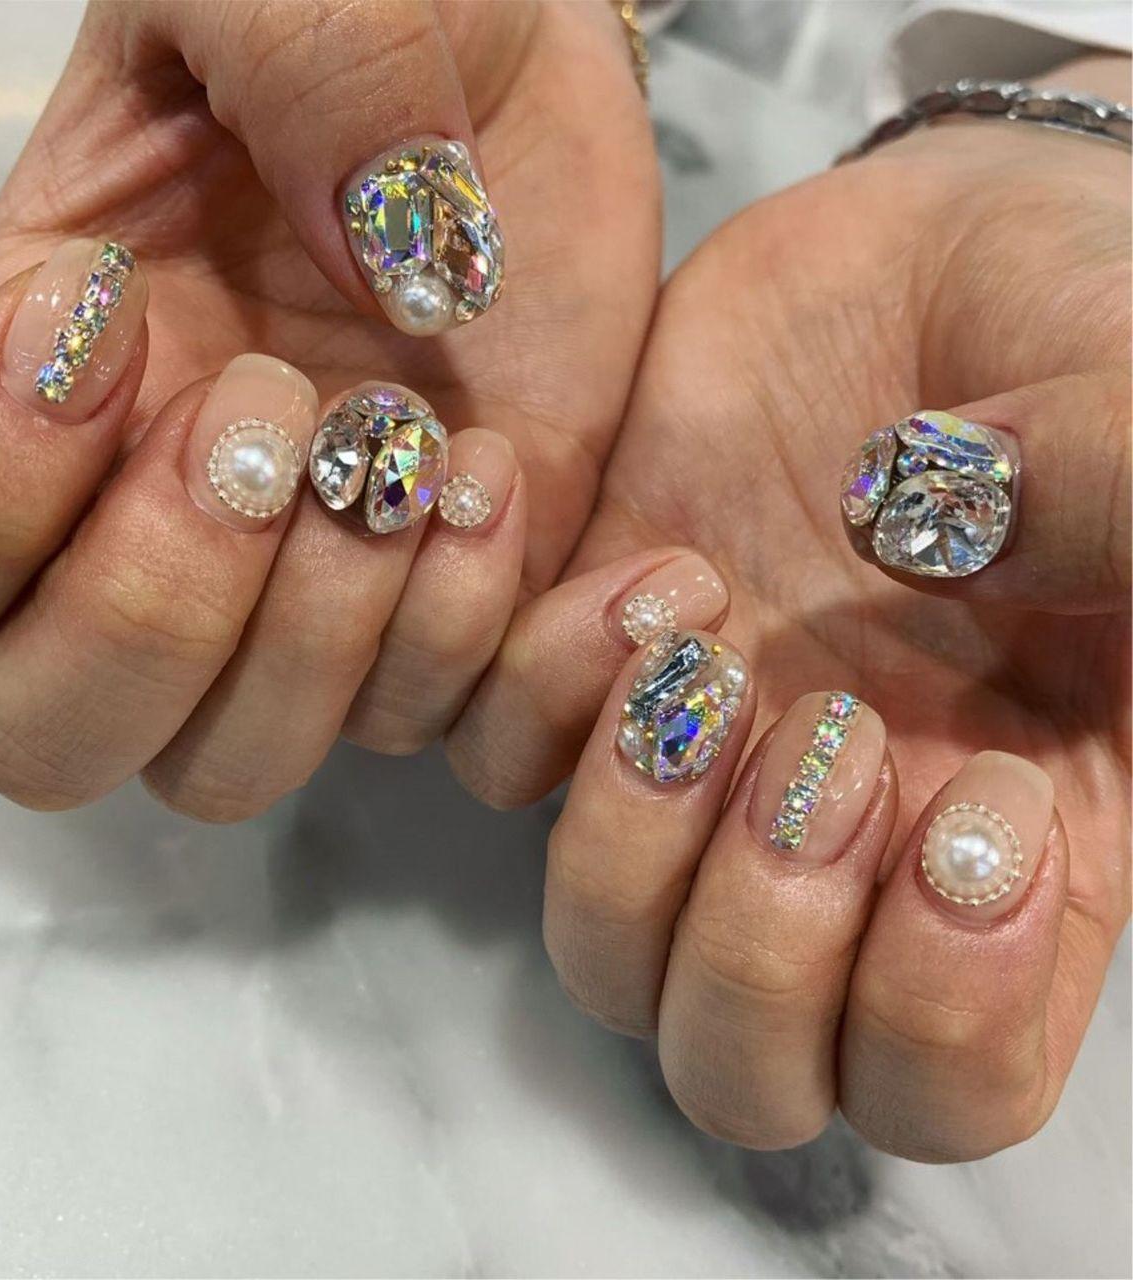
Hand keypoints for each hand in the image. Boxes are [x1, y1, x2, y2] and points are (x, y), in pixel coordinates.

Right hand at [0, 0, 658, 816]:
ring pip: (222, 764)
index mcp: (44, 389)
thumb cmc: (376, 5)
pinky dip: (459, 632)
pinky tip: (504, 473)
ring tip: (409, 440)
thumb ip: (295, 75)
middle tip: (270, 413)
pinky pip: (413, 722)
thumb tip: (383, 287)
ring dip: (314, 638)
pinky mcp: (439, 608)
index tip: (107, 313)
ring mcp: (299, 592)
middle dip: (151, 608)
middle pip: (38, 732)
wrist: (529, 72)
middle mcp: (148, 528)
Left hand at [449, 105, 1130, 1158]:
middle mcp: (836, 845)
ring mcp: (696, 756)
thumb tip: (927, 544)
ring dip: (627, 834)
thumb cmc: (1086, 337)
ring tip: (703, 655)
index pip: (935, 1087)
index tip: (981, 801)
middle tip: (824, 743)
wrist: (938, 256)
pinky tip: (652, 566)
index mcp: (1001, 859)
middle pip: (733, 1063)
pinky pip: (498, 755)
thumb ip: (1112, 501)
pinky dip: (539, 687)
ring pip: (595, 941)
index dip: (933, 1009)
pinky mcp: (589, 652)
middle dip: (753, 945)